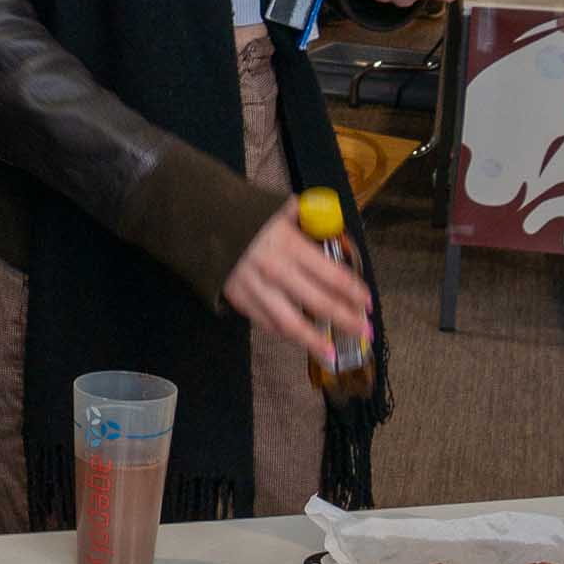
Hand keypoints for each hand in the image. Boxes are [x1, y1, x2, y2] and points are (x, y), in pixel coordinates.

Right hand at [222, 198, 372, 368]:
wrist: (197, 218)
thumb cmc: (243, 211)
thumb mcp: (278, 209)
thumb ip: (307, 220)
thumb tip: (331, 228)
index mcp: (291, 246)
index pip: (333, 276)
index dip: (354, 292)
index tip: (367, 302)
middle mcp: (276, 272)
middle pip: (319, 304)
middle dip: (345, 319)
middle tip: (363, 331)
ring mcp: (256, 289)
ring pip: (290, 324)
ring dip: (313, 341)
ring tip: (331, 354)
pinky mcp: (238, 300)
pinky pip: (265, 322)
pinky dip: (283, 332)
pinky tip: (297, 338)